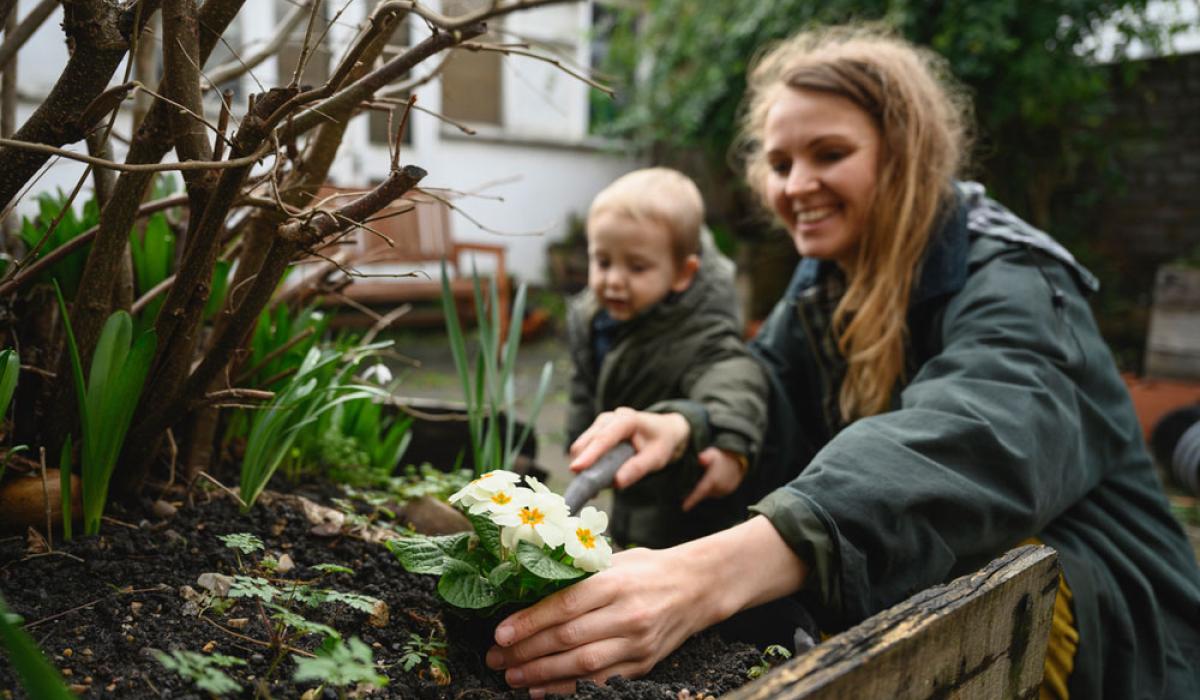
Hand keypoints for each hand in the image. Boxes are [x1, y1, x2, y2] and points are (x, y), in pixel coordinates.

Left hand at [485, 517, 809, 697]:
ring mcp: (637, 642)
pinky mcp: (643, 664)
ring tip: (512, 676)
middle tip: (497, 657)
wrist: (697, 587)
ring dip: (541, 675)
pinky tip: (541, 690)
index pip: (564, 604)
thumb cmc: (648, 569)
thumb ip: (578, 575)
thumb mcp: (614, 559)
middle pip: (568, 638)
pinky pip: (600, 682)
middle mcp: (627, 613)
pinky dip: (568, 689)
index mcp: (616, 581)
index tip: (500, 632)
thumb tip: (528, 588)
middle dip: (526, 651)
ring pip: (582, 665)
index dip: (529, 621)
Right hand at [569, 407, 690, 488]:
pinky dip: (586, 465)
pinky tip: (596, 478)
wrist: (663, 430)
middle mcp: (610, 418)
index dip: (590, 454)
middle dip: (582, 465)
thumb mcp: (656, 458)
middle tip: (587, 491)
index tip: (576, 469)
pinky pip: (584, 449)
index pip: (604, 438)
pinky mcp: (595, 432)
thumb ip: (637, 469)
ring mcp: (600, 424)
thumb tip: (616, 482)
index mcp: (627, 420)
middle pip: (587, 441)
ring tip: (595, 488)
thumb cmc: (660, 443)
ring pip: (581, 446)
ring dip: (584, 467)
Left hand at [681, 448, 746, 511]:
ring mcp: (725, 491)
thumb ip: (706, 456)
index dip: (692, 500)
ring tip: (702, 482)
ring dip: (705, 491)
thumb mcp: (712, 453)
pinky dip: (711, 490)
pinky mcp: (728, 491)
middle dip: (696, 494)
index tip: (684, 508)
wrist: (737, 460)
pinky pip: (716, 494)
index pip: (700, 492)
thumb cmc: (721, 456)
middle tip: (688, 489)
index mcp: (713, 479)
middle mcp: (719, 487)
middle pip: (703, 494)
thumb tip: (700, 458)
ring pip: (710, 494)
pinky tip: (710, 483)